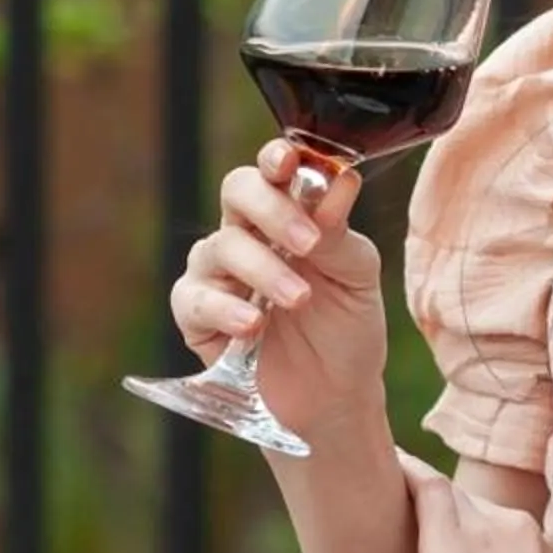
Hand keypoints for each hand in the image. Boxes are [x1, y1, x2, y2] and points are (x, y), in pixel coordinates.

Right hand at [171, 141, 386, 440]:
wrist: (335, 395)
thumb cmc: (346, 326)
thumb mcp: (356, 277)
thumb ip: (340, 232)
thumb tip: (341, 180)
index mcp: (289, 214)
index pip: (273, 170)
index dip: (275, 157)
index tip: (289, 160)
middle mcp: (247, 233)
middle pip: (237, 191)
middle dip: (271, 209)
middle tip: (307, 243)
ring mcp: (217, 272)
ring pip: (221, 246)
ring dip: (263, 269)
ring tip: (298, 299)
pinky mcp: (196, 315)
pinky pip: (195, 298)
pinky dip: (226, 308)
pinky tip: (255, 324)